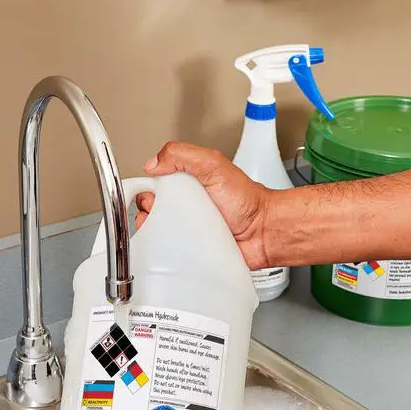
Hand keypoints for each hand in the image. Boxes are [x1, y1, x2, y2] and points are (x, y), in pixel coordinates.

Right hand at [136, 142, 272, 270]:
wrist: (264, 231)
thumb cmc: (246, 200)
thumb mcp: (212, 163)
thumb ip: (182, 155)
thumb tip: (153, 163)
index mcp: (187, 184)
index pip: (154, 186)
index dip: (146, 190)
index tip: (149, 196)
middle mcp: (186, 207)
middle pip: (151, 212)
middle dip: (147, 214)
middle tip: (159, 215)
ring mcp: (189, 230)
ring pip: (159, 235)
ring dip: (155, 236)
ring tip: (166, 234)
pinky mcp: (193, 251)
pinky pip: (172, 254)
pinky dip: (167, 254)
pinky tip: (169, 251)